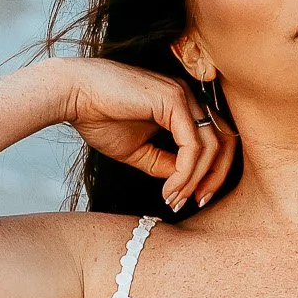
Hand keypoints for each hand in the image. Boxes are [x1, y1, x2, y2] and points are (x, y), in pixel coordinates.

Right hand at [59, 57, 236, 211]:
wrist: (72, 95)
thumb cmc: (99, 117)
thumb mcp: (139, 150)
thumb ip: (165, 164)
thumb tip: (186, 182)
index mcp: (183, 105)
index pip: (216, 139)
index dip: (212, 172)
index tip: (194, 198)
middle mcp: (189, 97)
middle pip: (225, 142)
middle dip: (214, 178)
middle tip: (197, 203)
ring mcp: (184, 96)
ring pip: (210, 148)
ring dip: (194, 181)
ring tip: (174, 199)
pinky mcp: (174, 100)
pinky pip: (192, 146)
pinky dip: (185, 173)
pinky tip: (169, 189)